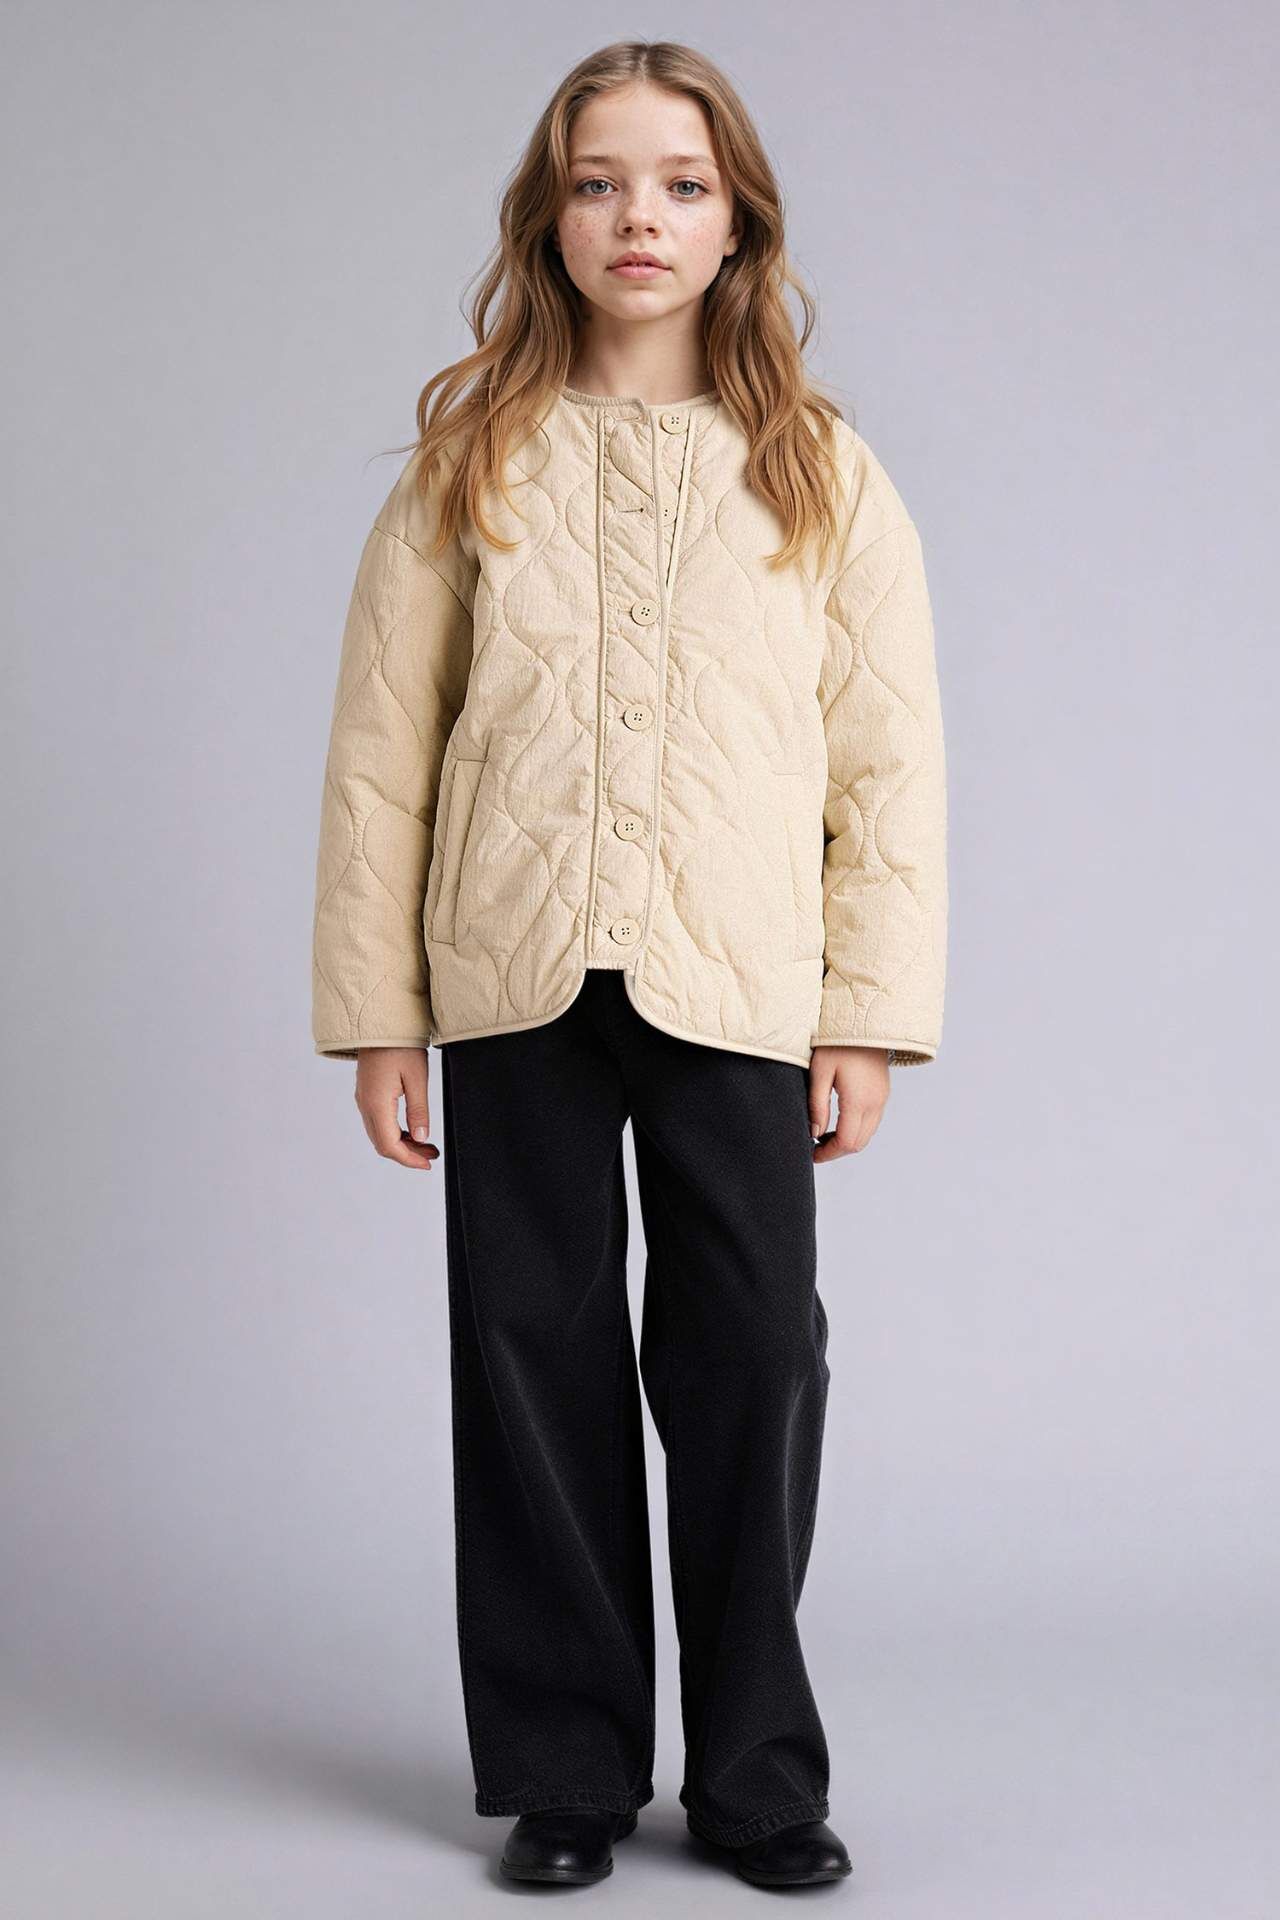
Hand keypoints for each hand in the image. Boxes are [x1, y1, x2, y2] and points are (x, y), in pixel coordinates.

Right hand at [354, 1047, 438, 1168]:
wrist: (380, 1022)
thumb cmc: (399, 1044)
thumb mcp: (417, 1077)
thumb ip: (419, 1110)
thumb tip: (422, 1138)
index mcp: (376, 1103)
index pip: (389, 1145)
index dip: (409, 1159)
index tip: (427, 1164)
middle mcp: (365, 1104)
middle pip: (382, 1143)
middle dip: (407, 1154)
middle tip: (431, 1155)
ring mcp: (363, 1099)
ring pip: (379, 1134)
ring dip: (401, 1143)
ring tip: (426, 1144)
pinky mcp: (366, 1093)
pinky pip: (377, 1122)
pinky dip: (394, 1132)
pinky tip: (412, 1129)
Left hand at [808, 1046, 889, 1162]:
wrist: (864, 1022)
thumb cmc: (838, 1042)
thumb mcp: (820, 1073)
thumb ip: (817, 1105)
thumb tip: (814, 1133)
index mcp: (859, 1100)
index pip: (846, 1142)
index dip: (828, 1153)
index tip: (812, 1154)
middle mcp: (875, 1103)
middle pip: (859, 1143)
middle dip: (837, 1150)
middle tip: (815, 1147)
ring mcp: (882, 1098)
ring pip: (867, 1135)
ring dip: (847, 1141)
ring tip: (823, 1135)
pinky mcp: (883, 1093)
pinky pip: (872, 1122)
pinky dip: (856, 1129)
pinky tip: (838, 1122)